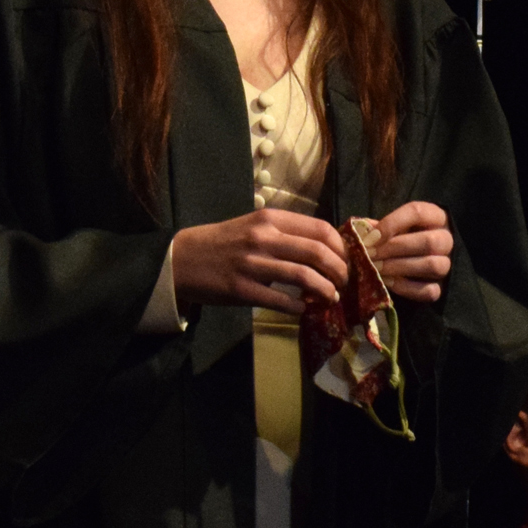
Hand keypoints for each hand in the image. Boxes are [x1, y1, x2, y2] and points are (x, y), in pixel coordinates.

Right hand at [172, 209, 348, 316]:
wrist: (182, 258)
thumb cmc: (223, 242)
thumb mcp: (254, 226)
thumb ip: (285, 233)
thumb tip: (324, 249)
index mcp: (270, 218)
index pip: (320, 229)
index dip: (341, 248)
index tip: (345, 261)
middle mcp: (263, 237)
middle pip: (318, 252)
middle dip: (339, 271)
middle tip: (343, 283)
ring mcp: (252, 264)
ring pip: (304, 277)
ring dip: (325, 291)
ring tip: (330, 298)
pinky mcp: (241, 289)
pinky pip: (280, 300)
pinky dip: (298, 307)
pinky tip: (302, 309)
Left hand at [370, 201, 452, 303]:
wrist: (410, 261)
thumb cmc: (397, 239)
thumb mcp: (390, 228)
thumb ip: (377, 228)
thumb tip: (361, 232)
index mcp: (435, 217)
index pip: (418, 212)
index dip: (392, 223)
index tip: (371, 236)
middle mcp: (446, 239)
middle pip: (429, 241)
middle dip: (395, 248)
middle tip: (371, 254)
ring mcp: (447, 264)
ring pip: (433, 265)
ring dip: (399, 267)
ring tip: (376, 268)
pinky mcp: (443, 287)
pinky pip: (430, 290)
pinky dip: (407, 288)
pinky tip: (387, 282)